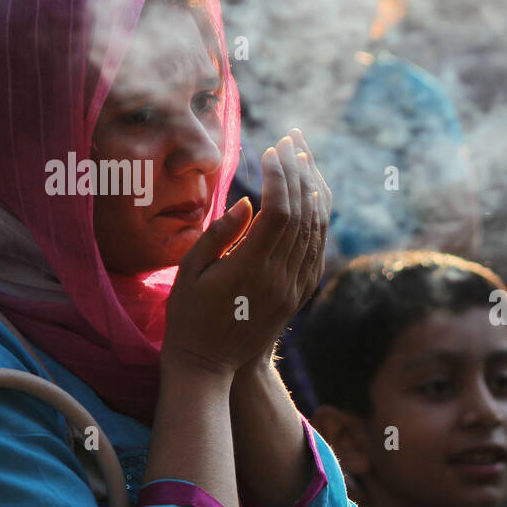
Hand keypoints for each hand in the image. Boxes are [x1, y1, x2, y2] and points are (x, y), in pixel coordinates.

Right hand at [162, 129, 330, 375]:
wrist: (211, 366)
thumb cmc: (188, 317)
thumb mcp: (190, 272)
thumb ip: (218, 234)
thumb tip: (248, 200)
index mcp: (251, 270)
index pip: (279, 212)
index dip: (280, 177)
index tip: (273, 150)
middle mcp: (281, 278)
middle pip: (303, 215)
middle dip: (300, 173)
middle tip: (293, 141)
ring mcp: (295, 288)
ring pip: (317, 229)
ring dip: (314, 189)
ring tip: (305, 157)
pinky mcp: (301, 294)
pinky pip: (318, 247)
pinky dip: (318, 216)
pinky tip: (312, 194)